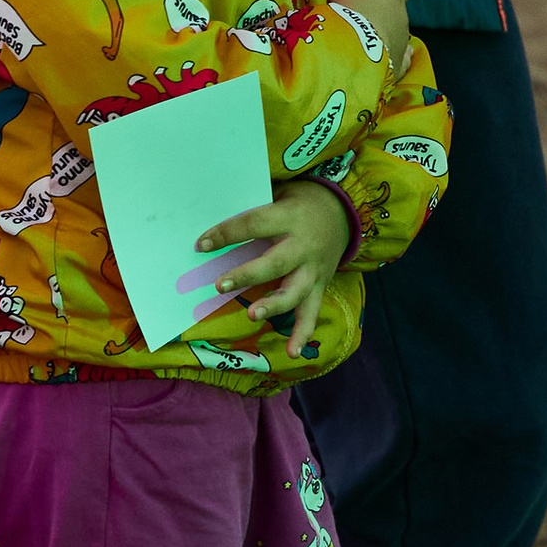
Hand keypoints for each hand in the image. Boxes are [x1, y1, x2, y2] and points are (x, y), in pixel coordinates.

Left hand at [196, 182, 354, 359]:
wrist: (344, 211)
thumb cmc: (301, 202)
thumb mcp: (280, 195)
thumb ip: (255, 210)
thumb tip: (213, 221)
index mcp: (289, 217)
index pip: (254, 224)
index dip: (227, 234)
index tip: (202, 244)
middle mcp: (302, 245)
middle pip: (274, 263)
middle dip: (248, 275)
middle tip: (221, 285)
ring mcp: (313, 269)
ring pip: (294, 291)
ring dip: (273, 305)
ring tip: (252, 315)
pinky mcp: (320, 285)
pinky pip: (312, 312)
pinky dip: (303, 333)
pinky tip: (291, 351)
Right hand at [334, 0, 412, 74]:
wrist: (353, 59)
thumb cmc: (351, 18)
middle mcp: (403, 19)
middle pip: (395, 10)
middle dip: (378, 11)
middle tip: (355, 17)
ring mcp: (402, 44)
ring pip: (394, 34)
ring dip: (380, 34)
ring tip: (357, 41)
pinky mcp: (398, 66)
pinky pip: (399, 57)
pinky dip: (389, 56)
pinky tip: (377, 59)